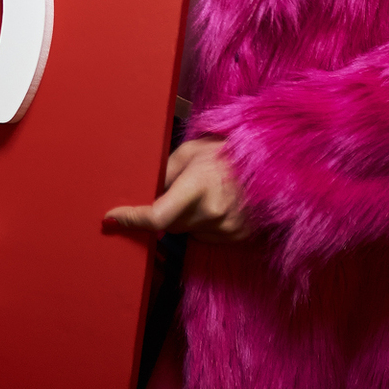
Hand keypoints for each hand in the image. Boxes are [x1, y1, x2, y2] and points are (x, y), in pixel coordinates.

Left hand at [104, 136, 252, 242]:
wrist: (276, 163)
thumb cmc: (229, 151)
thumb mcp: (191, 152)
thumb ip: (165, 174)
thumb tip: (144, 193)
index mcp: (198, 186)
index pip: (156, 216)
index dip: (131, 220)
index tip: (112, 218)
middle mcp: (212, 213)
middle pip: (169, 225)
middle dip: (162, 212)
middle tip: (175, 190)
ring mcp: (226, 229)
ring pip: (187, 231)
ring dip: (185, 217)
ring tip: (203, 192)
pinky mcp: (237, 237)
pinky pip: (206, 236)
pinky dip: (203, 223)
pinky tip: (217, 202)